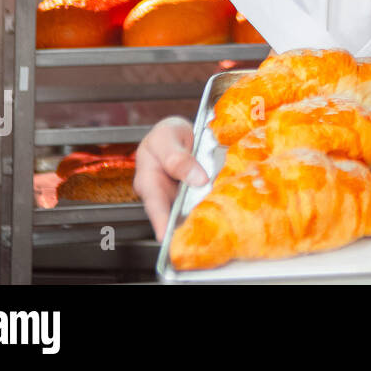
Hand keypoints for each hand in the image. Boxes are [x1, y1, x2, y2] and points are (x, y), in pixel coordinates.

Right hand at [134, 116, 208, 240]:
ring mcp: (179, 198)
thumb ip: (177, 157)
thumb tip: (198, 179)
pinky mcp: (195, 197)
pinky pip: (202, 204)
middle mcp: (163, 194)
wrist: (179, 131)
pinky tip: (223, 213)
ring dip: (201, 219)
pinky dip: (211, 208)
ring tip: (213, 229)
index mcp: (148, 180)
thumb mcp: (167, 137)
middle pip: (173, 215)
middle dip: (184, 228)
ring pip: (190, 212)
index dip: (160, 222)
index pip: (155, 204)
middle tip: (196, 239)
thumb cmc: (166, 134)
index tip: (167, 237)